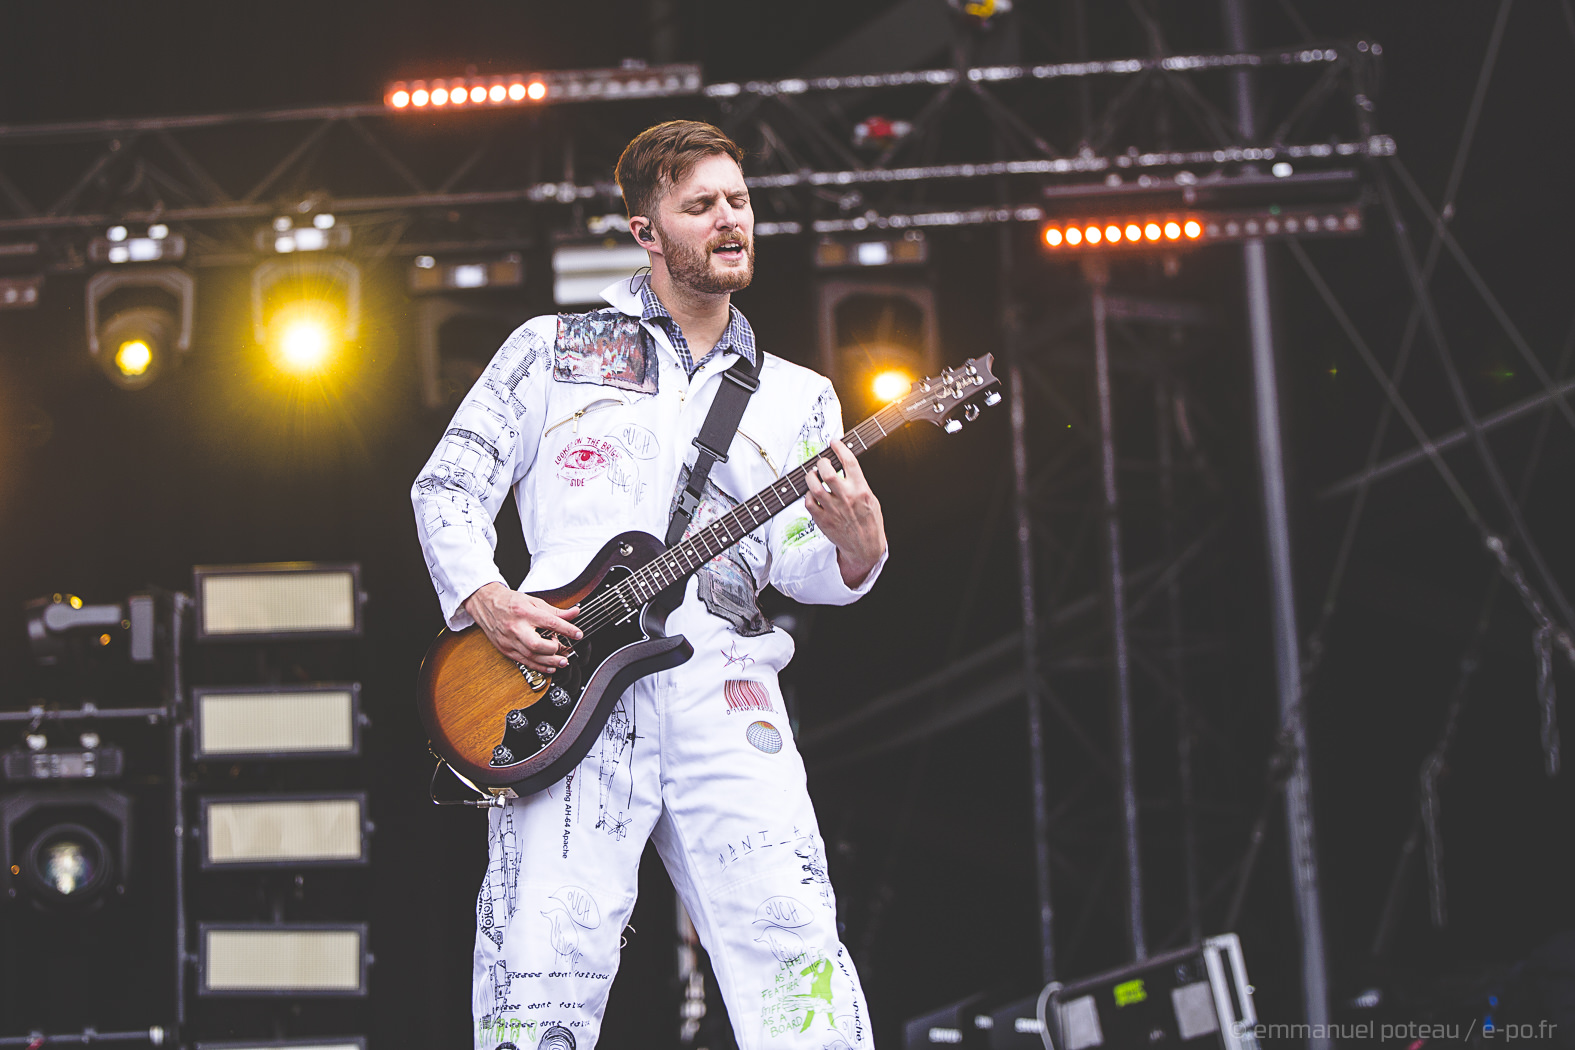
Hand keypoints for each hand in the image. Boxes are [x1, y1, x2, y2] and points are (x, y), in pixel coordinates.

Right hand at [463, 582, 581, 673]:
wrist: (486, 604)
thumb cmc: (510, 602)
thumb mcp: (534, 601)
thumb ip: (555, 610)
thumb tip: (574, 613)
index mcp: (525, 612)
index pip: (549, 622)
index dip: (567, 629)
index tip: (578, 634)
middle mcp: (516, 628)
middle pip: (536, 644)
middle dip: (553, 650)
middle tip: (565, 650)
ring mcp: (509, 640)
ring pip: (530, 657)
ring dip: (549, 662)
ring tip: (562, 661)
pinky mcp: (505, 649)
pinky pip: (523, 662)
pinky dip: (538, 666)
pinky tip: (549, 667)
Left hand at [804, 437, 886, 587]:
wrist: (865, 547)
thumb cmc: (869, 522)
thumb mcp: (871, 499)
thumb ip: (858, 482)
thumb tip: (846, 465)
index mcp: (861, 490)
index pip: (849, 462)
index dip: (840, 448)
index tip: (834, 443)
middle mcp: (846, 498)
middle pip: (827, 472)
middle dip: (822, 463)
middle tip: (822, 463)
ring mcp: (833, 510)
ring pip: (814, 486)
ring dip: (811, 477)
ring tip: (813, 476)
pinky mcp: (823, 520)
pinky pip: (808, 502)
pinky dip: (808, 495)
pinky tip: (813, 494)